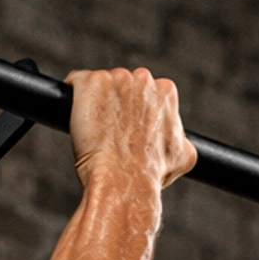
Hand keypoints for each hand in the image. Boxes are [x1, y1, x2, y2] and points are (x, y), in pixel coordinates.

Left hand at [65, 66, 197, 191]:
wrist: (124, 181)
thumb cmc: (150, 174)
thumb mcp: (183, 157)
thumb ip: (180, 138)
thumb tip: (181, 141)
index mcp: (166, 92)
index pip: (147, 91)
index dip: (137, 110)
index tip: (130, 128)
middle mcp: (143, 80)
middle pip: (123, 84)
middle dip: (117, 102)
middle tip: (113, 132)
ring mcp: (116, 79)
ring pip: (101, 86)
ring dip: (97, 102)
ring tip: (97, 132)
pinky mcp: (91, 83)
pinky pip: (78, 83)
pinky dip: (75, 98)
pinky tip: (78, 119)